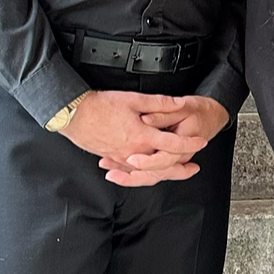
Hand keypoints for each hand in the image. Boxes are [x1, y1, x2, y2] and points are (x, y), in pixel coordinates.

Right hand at [59, 91, 221, 185]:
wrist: (73, 114)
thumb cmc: (100, 106)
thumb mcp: (133, 99)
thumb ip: (159, 103)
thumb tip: (178, 104)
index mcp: (142, 137)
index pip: (173, 145)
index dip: (190, 144)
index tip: (200, 142)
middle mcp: (133, 152)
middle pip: (163, 167)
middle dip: (181, 169)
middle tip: (193, 168)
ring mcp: (122, 157)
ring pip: (147, 172)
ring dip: (163, 173)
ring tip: (175, 171)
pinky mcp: (112, 158)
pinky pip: (131, 171)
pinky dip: (142, 173)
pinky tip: (147, 170)